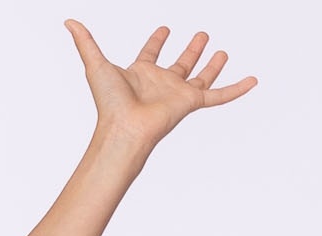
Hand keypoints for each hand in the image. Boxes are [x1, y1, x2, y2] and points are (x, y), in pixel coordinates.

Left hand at [65, 21, 257, 151]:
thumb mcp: (95, 64)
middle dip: (191, 50)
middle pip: (181, 63)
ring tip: (222, 51)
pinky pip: (219, 95)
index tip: (164, 30)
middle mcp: (162, 84)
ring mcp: (178, 94)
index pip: (151, 54)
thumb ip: (85, 42)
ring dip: (212, 64)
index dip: (156, 40)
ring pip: (201, 76)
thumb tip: (69, 21)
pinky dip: (236, 89)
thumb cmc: (109, 104)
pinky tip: (252, 81)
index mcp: (142, 74)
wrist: (124, 129)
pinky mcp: (191, 103)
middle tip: (202, 35)